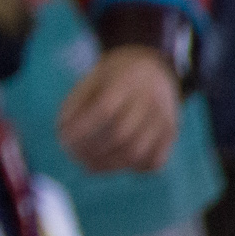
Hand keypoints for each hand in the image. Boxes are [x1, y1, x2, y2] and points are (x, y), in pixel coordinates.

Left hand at [56, 45, 179, 172]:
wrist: (154, 67)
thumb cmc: (113, 77)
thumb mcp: (91, 80)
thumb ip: (75, 104)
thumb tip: (63, 134)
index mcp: (125, 82)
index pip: (104, 109)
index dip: (82, 129)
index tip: (63, 140)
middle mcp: (149, 101)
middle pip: (122, 134)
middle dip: (94, 152)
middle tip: (75, 157)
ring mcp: (164, 119)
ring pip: (139, 152)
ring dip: (110, 165)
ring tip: (89, 166)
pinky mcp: (172, 134)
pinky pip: (155, 161)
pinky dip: (134, 168)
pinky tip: (117, 163)